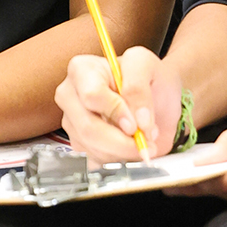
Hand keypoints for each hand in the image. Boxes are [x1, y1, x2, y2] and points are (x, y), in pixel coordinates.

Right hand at [56, 48, 182, 164]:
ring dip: (122, 152)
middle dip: (121, 142)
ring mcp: (72, 121)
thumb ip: (139, 88)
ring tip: (142, 143)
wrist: (155, 97)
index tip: (136, 123)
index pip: (91, 95)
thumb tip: (137, 120)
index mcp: (81, 70)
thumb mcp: (147, 66)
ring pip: (91, 148)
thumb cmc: (147, 78)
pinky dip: (117, 160)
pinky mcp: (79, 143)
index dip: (115, 112)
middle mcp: (70, 95)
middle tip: (146, 143)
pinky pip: (94, 160)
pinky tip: (129, 149)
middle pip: (88, 127)